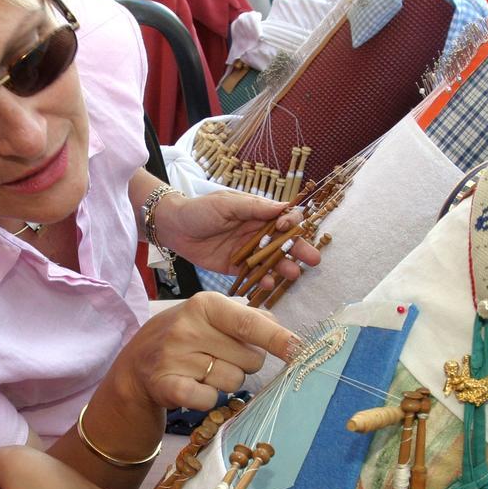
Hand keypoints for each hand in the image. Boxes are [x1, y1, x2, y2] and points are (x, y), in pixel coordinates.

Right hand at [112, 291, 298, 410]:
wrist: (136, 365)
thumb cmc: (184, 337)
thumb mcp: (209, 316)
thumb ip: (247, 318)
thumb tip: (281, 329)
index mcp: (205, 305)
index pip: (251, 324)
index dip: (279, 339)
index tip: (301, 350)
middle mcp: (189, 327)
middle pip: (250, 359)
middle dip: (245, 363)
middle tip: (220, 357)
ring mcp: (176, 357)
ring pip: (234, 382)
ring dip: (226, 382)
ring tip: (203, 371)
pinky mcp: (167, 385)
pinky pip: (210, 400)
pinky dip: (208, 399)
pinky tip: (193, 387)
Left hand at [152, 190, 321, 286]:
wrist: (174, 227)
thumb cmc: (200, 209)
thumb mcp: (227, 204)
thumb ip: (254, 207)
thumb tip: (284, 208)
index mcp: (258, 214)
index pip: (283, 219)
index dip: (291, 224)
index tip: (288, 227)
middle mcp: (257, 233)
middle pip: (284, 242)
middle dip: (299, 250)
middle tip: (313, 259)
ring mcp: (247, 252)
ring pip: (271, 261)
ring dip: (284, 267)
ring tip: (294, 274)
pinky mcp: (235, 268)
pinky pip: (253, 275)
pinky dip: (261, 280)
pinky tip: (268, 284)